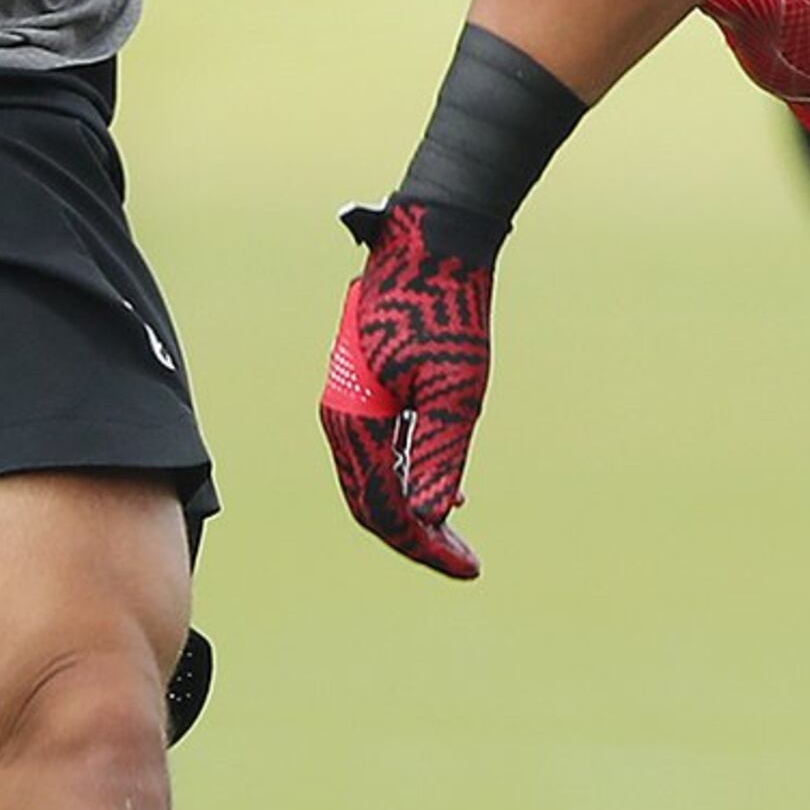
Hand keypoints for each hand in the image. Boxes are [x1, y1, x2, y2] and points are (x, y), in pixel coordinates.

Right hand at [320, 197, 496, 579]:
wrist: (431, 241)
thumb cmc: (446, 310)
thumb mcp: (456, 389)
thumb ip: (439, 454)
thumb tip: (429, 517)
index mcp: (354, 420)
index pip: (382, 509)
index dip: (424, 547)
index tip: (468, 568)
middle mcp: (342, 415)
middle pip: (371, 501)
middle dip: (417, 537)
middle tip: (465, 561)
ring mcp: (351, 401)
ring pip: (374, 477)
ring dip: (413, 509)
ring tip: (456, 534)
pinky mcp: (366, 387)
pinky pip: (379, 449)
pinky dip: (407, 476)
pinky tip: (444, 490)